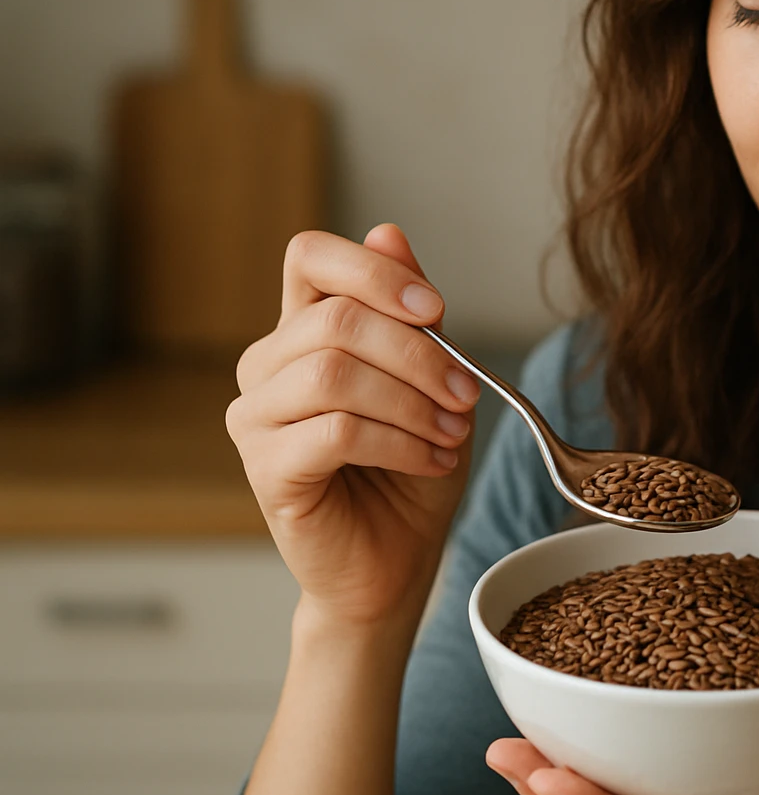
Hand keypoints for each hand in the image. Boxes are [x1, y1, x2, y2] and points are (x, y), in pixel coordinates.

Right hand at [225, 224, 479, 631]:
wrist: (396, 561)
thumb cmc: (412, 467)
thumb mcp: (430, 380)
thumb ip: (410, 315)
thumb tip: (389, 232)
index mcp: (303, 329)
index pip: (309, 256)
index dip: (374, 271)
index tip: (436, 311)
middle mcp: (267, 365)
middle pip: (337, 318)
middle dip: (419, 354)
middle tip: (466, 394)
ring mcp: (256, 417)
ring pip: (334, 373)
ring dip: (412, 401)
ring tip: (451, 431)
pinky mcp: (265, 469)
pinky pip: (334, 432)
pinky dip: (399, 442)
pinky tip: (431, 460)